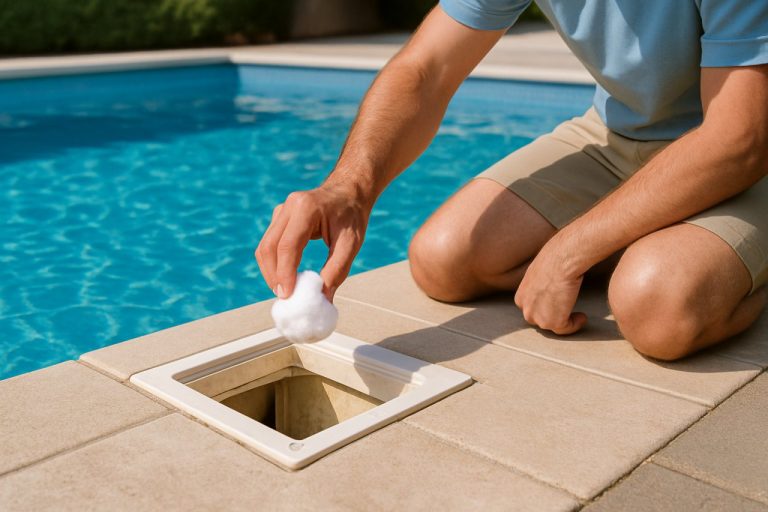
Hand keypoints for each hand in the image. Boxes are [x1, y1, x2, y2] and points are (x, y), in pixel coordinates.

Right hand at [255, 182, 369, 300]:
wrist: (348, 192)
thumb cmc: (351, 216)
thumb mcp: (351, 243)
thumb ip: (337, 270)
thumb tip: (322, 299)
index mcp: (306, 208)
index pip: (288, 246)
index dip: (285, 273)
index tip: (288, 295)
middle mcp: (288, 206)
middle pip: (269, 247)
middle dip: (273, 275)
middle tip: (285, 297)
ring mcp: (281, 211)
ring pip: (265, 246)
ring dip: (270, 271)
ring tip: (285, 290)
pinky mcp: (279, 218)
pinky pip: (269, 244)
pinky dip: (274, 263)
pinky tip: (286, 276)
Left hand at [514, 237, 587, 334]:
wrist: (562, 260)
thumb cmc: (555, 257)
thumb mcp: (540, 271)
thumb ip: (541, 283)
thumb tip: (550, 282)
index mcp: (521, 296)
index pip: (532, 308)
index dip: (545, 308)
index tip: (558, 305)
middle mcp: (525, 308)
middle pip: (539, 319)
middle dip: (553, 316)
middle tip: (568, 312)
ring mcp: (538, 317)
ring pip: (552, 325)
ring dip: (565, 321)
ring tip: (578, 316)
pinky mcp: (552, 322)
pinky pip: (565, 329)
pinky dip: (575, 325)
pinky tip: (582, 318)